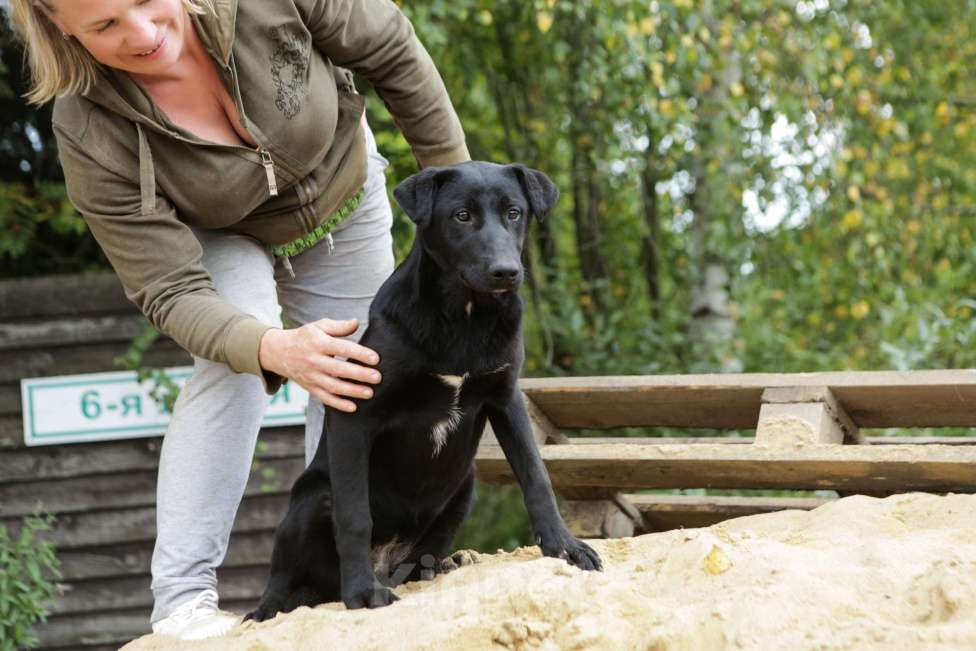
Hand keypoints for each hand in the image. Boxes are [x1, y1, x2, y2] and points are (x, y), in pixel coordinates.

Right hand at [258, 318, 381, 412]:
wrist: (279, 352)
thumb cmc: (305, 337)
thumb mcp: (319, 326)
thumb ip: (339, 326)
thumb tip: (356, 323)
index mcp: (318, 343)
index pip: (342, 348)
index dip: (359, 354)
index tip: (376, 358)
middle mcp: (314, 361)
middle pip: (339, 370)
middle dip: (359, 375)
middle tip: (377, 377)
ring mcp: (311, 376)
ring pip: (333, 387)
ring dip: (352, 391)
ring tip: (370, 392)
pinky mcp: (310, 387)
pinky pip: (324, 398)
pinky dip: (338, 404)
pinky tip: (353, 407)